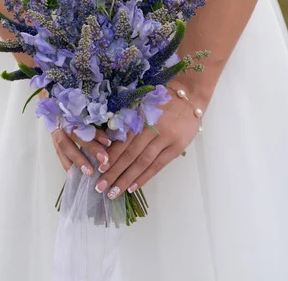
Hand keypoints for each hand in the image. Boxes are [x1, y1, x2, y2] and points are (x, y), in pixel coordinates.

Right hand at [38, 89, 111, 175]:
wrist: (54, 93)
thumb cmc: (79, 100)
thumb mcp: (88, 102)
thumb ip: (100, 113)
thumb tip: (118, 126)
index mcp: (74, 107)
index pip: (85, 121)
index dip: (96, 133)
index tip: (108, 142)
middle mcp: (63, 117)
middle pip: (76, 134)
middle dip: (90, 148)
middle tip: (104, 160)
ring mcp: (55, 127)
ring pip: (65, 145)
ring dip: (77, 160)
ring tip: (89, 173)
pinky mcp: (52, 136)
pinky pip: (58, 151)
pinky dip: (66, 163)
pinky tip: (73, 174)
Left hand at [94, 80, 208, 199]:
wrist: (189, 95)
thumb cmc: (161, 100)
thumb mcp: (143, 104)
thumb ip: (129, 121)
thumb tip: (108, 143)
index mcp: (140, 116)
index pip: (122, 140)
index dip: (110, 156)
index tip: (98, 169)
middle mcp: (151, 128)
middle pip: (130, 154)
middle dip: (114, 172)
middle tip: (100, 187)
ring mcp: (165, 138)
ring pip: (142, 162)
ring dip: (127, 179)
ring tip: (114, 192)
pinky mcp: (177, 146)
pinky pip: (158, 165)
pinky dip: (145, 177)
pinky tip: (133, 187)